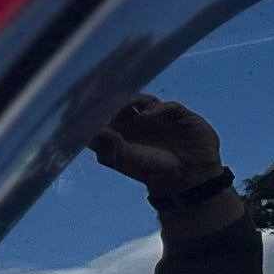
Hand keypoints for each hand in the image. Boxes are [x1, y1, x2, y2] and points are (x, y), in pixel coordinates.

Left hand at [88, 95, 226, 203]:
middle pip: (121, 103)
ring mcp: (156, 116)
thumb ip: (114, 146)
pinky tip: (147, 114)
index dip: (95, 110)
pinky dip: (156, 108)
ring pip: (142, 100)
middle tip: (106, 96)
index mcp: (120, 133)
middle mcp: (135, 122)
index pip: (103, 117)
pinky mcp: (176, 114)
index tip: (85, 103)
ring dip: (133, 99)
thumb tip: (97, 130)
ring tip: (125, 104)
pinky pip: (166, 105)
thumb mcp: (129, 161)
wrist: (188, 177)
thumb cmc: (153, 170)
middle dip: (113, 99)